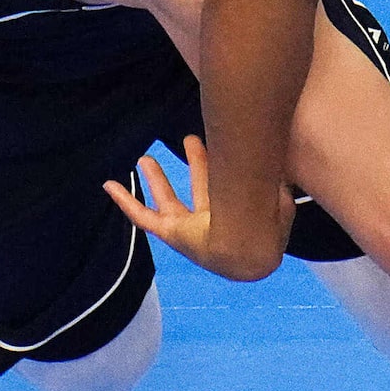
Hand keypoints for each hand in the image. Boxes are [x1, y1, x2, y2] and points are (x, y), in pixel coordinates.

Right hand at [103, 135, 288, 281]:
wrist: (250, 251)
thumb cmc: (268, 226)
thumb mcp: (279, 197)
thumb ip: (278, 180)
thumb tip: (279, 161)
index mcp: (241, 213)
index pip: (233, 184)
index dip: (230, 166)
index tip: (230, 146)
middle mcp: (213, 223)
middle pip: (201, 187)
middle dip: (197, 164)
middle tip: (190, 139)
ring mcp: (189, 231)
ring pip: (168, 200)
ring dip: (157, 179)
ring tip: (146, 157)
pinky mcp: (171, 235)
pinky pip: (143, 218)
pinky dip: (125, 202)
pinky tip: (110, 186)